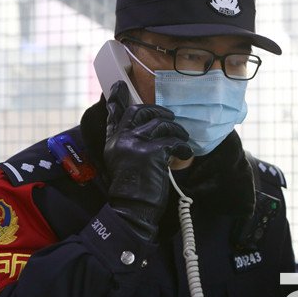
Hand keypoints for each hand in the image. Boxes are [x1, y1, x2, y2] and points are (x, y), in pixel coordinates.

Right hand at [104, 81, 192, 240]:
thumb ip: (128, 145)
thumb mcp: (122, 163)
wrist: (131, 211)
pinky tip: (184, 152)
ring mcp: (135, 144)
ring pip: (160, 123)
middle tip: (170, 117)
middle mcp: (120, 139)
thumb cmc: (132, 191)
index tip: (119, 85)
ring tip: (182, 137)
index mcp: (112, 142)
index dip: (117, 98)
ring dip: (176, 129)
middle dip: (158, 110)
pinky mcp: (151, 153)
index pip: (113, 114)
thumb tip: (147, 131)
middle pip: (139, 110)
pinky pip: (172, 140)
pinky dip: (182, 145)